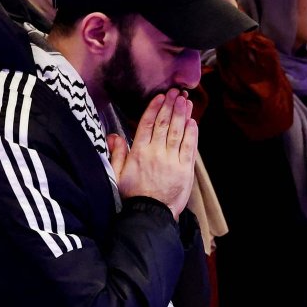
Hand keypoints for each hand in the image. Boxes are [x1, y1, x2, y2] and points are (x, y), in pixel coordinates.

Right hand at [115, 92, 197, 218]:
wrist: (150, 214)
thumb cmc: (133, 195)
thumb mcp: (117, 175)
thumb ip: (117, 153)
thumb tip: (113, 135)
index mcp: (138, 152)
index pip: (147, 125)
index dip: (154, 108)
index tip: (160, 97)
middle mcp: (156, 153)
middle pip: (164, 124)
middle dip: (170, 106)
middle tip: (176, 92)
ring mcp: (171, 160)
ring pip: (177, 132)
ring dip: (182, 115)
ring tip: (185, 100)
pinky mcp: (185, 170)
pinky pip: (189, 147)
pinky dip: (191, 134)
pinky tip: (193, 122)